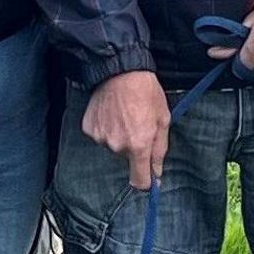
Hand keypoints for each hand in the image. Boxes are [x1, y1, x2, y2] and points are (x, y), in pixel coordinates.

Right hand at [84, 70, 171, 190]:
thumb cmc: (146, 92)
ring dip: (120, 136)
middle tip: (138, 124)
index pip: (138, 180)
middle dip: (135, 147)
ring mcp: (101, 137)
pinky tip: (112, 112)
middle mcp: (117, 145)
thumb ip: (159, 149)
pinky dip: (107, 127)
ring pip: (114, 146)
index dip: (145, 182)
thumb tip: (156, 173)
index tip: (149, 179)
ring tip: (124, 114)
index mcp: (138, 145)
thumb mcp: (163, 119)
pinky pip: (101, 135)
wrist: (120, 70)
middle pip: (127, 159)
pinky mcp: (90, 128)